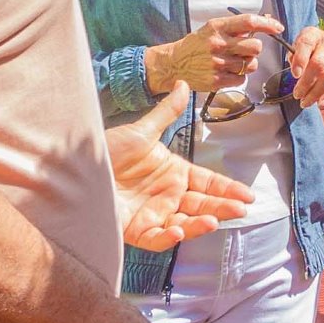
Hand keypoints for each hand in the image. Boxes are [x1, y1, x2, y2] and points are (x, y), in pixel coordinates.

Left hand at [106, 84, 254, 250]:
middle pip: (201, 204)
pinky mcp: (136, 230)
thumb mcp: (140, 131)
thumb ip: (166, 113)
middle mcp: (167, 194)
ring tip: (214, 219)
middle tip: (241, 209)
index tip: (247, 195)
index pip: (207, 182)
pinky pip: (157, 238)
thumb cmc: (107, 149)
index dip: (227, 188)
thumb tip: (184, 84)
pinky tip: (181, 230)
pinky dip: (169, 236)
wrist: (76, 168)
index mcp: (172, 172)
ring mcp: (153, 213)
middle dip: (222, 207)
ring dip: (201, 223)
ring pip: (184, 223)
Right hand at [148, 13, 285, 91]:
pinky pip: (242, 79)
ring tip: (232, 62)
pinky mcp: (217, 80)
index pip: (248, 22)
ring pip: (251, 64)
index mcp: (217, 27)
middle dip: (254, 49)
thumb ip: (235, 27)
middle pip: (255, 46)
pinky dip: (238, 76)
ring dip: (247, 64)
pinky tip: (227, 72)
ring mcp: (218, 64)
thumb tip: (264, 22)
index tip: (277, 27)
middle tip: (244, 50)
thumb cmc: (196, 45)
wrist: (174, 64)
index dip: (267, 24)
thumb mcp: (212, 29)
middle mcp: (218, 44)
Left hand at [288, 27, 323, 108]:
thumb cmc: (306, 48)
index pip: (306, 44)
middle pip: (319, 64)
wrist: (322, 43)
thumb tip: (297, 73)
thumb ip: (294, 58)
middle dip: (306, 83)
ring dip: (316, 93)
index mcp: (313, 34)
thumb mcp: (295, 47)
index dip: (300, 60)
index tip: (295, 75)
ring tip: (306, 102)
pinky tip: (321, 102)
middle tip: (297, 95)